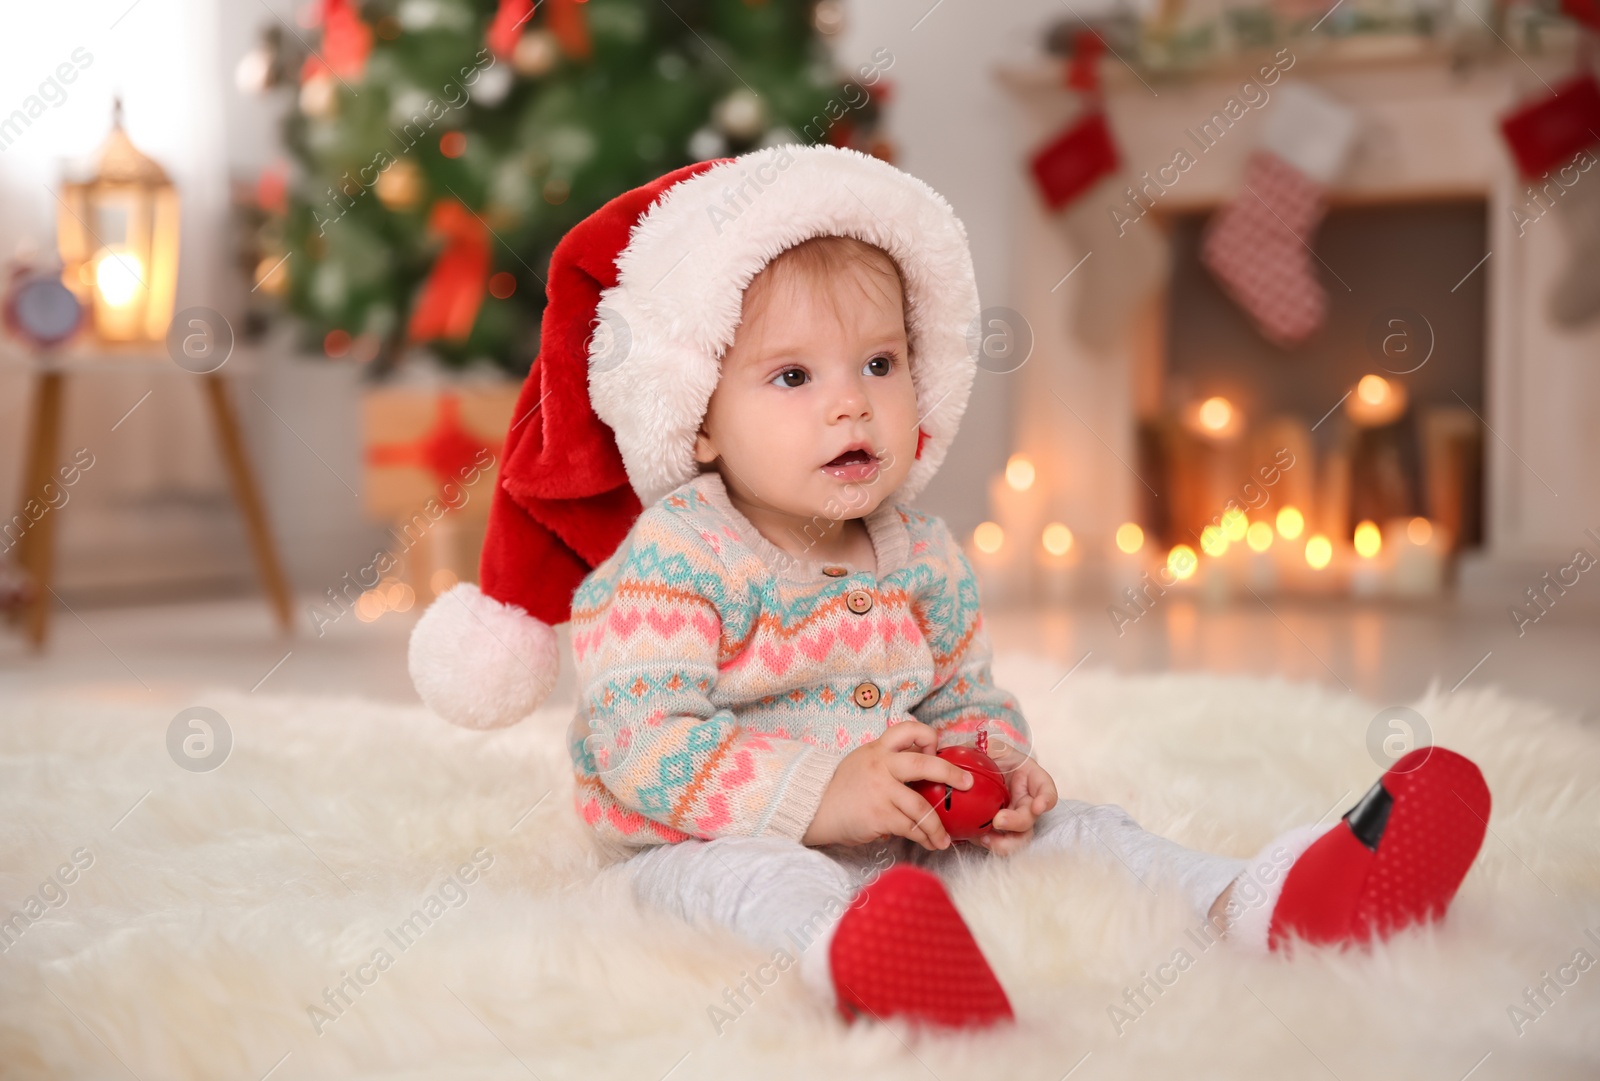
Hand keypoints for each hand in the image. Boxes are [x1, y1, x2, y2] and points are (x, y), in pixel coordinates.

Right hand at [802, 721, 975, 850]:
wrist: (815, 809)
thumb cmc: (842, 788)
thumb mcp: (863, 762)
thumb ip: (889, 763)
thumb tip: (921, 777)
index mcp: (879, 749)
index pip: (908, 729)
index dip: (928, 737)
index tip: (935, 751)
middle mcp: (882, 766)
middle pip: (925, 763)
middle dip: (951, 773)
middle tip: (967, 784)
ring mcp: (882, 791)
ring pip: (923, 807)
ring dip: (938, 826)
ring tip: (944, 839)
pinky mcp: (880, 815)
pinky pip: (911, 828)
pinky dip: (925, 837)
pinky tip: (930, 843)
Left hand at [975, 736, 1057, 856]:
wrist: (974, 768)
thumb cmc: (988, 754)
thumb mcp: (991, 745)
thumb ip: (990, 746)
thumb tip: (981, 746)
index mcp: (1030, 778)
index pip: (1047, 790)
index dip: (1046, 800)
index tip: (1038, 806)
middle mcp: (1026, 801)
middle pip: (1031, 819)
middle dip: (1017, 823)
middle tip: (998, 821)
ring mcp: (1014, 817)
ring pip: (1019, 838)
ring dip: (1005, 842)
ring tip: (985, 839)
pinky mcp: (998, 829)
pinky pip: (998, 841)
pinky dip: (988, 843)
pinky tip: (975, 838)